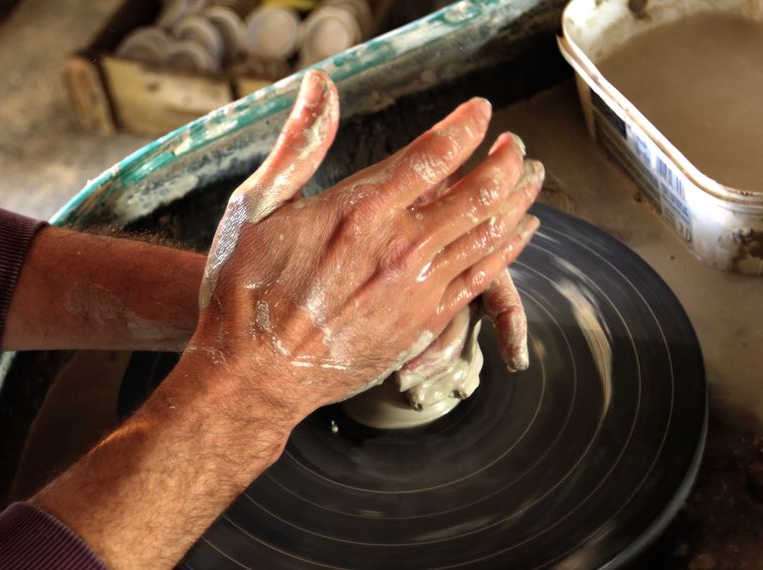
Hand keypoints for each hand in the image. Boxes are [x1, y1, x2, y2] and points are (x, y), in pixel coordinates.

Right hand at [187, 69, 543, 423]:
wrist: (255, 373)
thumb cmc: (245, 290)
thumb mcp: (256, 206)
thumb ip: (299, 144)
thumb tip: (320, 85)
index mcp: (360, 210)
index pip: (434, 154)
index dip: (466, 127)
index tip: (481, 111)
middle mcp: (399, 247)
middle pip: (479, 191)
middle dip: (506, 159)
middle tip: (515, 144)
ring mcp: (418, 288)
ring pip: (491, 234)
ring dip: (519, 200)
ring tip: (531, 177)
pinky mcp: (424, 324)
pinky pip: (483, 278)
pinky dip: (509, 249)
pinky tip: (520, 233)